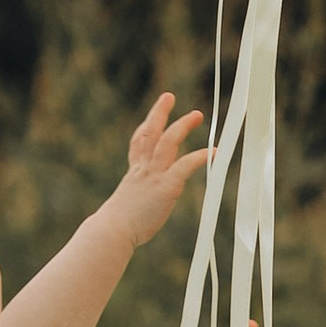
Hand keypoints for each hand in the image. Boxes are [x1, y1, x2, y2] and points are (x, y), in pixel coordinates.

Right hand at [105, 91, 209, 246]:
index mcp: (134, 174)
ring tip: (196, 115)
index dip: (145, 126)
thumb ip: (134, 202)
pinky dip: (199, 156)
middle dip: (159, 112)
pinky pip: (184, 165)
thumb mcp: (124, 208)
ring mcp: (154, 175)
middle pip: (150, 132)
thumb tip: (133, 212)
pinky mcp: (166, 186)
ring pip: (168, 141)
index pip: (138, 144)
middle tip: (168, 96)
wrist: (113, 230)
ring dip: (182, 125)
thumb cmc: (116, 227)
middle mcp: (143, 169)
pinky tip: (212, 151)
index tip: (150, 117)